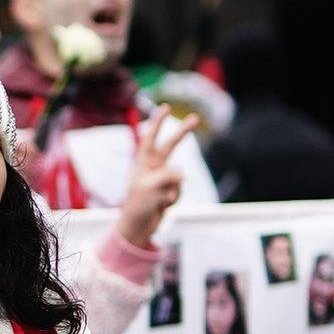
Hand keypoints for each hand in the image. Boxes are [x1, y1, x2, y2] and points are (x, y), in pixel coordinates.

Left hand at [115, 108, 201, 248]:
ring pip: (179, 177)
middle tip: (195, 118)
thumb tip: (183, 174)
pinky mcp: (169, 191)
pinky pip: (179, 190)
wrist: (139, 226)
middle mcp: (153, 167)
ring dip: (173, 190)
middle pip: (171, 146)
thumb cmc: (138, 204)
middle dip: (182, 132)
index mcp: (143, 162)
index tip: (165, 107)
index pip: (151, 137)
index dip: (158, 122)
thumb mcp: (150, 187)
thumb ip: (168, 176)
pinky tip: (164, 206)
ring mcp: (163, 179)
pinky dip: (174, 198)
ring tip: (159, 200)